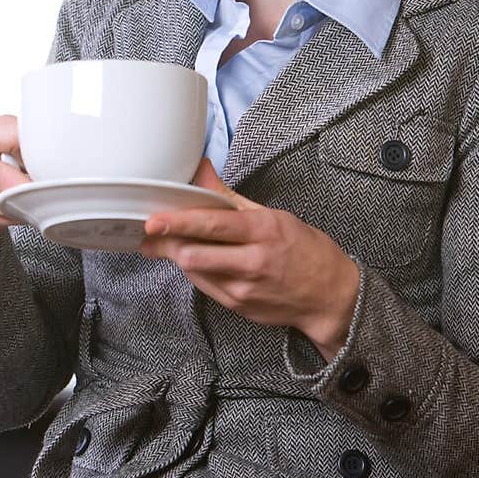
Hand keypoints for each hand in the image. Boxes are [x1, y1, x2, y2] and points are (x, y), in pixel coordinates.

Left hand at [138, 157, 360, 361]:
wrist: (330, 297)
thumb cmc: (305, 250)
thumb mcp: (273, 215)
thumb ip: (229, 197)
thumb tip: (201, 170)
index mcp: (263, 230)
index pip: (212, 225)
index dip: (178, 223)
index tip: (153, 220)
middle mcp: (253, 262)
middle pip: (195, 254)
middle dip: (166, 243)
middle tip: (148, 232)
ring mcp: (244, 289)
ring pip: (195, 271)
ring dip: (178, 256)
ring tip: (167, 243)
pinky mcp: (239, 307)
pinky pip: (204, 287)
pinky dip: (194, 271)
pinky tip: (194, 260)